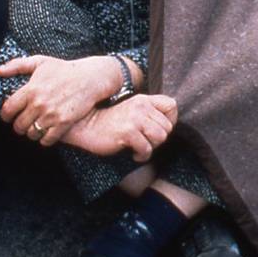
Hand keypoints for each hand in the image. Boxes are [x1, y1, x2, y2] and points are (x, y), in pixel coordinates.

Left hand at [0, 54, 129, 145]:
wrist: (89, 78)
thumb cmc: (64, 69)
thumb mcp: (40, 62)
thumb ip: (17, 65)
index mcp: (30, 89)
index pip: (8, 109)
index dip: (5, 116)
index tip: (7, 117)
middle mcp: (39, 103)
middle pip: (19, 125)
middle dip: (18, 126)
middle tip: (21, 124)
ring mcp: (51, 115)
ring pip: (31, 133)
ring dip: (30, 133)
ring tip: (33, 128)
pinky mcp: (63, 123)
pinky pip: (47, 140)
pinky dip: (43, 140)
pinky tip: (45, 133)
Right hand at [62, 94, 177, 161]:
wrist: (86, 126)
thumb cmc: (108, 122)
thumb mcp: (130, 111)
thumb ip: (147, 112)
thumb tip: (167, 126)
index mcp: (143, 100)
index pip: (171, 105)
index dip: (170, 120)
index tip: (158, 129)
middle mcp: (141, 106)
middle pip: (168, 127)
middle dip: (158, 138)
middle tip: (145, 141)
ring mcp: (134, 118)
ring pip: (161, 137)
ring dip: (152, 147)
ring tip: (140, 147)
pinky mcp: (128, 132)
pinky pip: (147, 149)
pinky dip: (141, 156)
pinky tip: (133, 154)